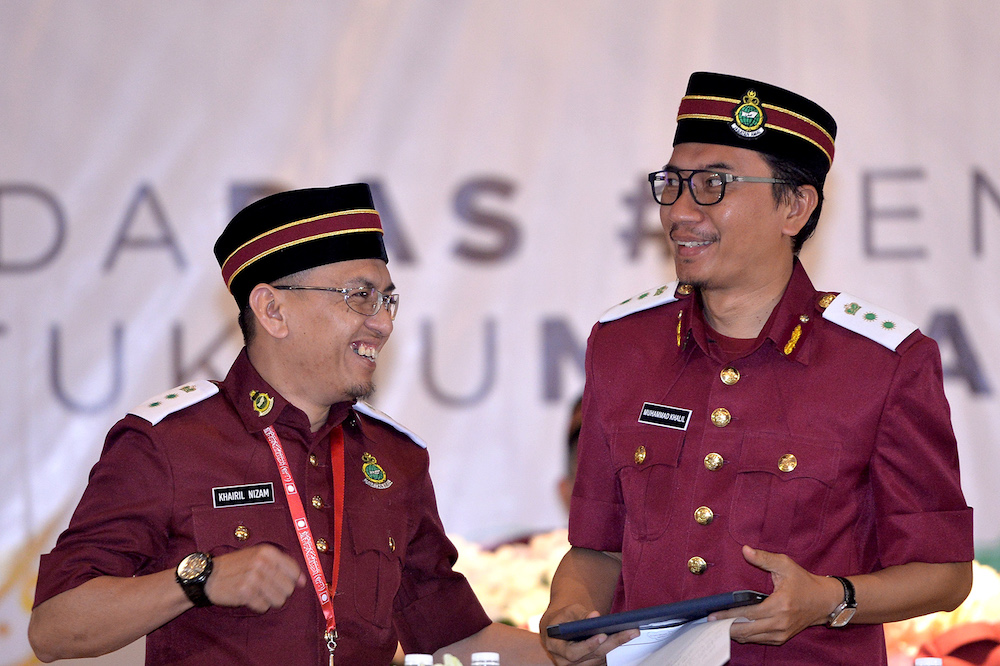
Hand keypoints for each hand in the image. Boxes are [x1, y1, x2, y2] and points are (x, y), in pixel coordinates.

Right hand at [203, 544, 306, 612]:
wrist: (207, 575)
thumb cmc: (236, 566)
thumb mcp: (258, 556)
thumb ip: (281, 565)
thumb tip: (303, 581)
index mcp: (267, 551)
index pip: (294, 571)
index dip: (293, 580)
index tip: (285, 583)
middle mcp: (262, 562)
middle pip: (288, 588)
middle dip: (280, 592)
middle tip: (266, 589)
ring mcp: (253, 577)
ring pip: (278, 600)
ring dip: (269, 600)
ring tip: (258, 593)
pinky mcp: (245, 592)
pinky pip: (264, 607)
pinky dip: (258, 606)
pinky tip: (249, 597)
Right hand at [540, 604, 638, 665]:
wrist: (557, 628)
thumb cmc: (562, 618)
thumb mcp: (567, 612)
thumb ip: (580, 614)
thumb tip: (595, 616)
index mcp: (555, 647)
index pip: (572, 652)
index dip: (588, 645)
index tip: (603, 635)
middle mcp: (565, 661)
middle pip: (592, 656)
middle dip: (612, 643)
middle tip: (630, 631)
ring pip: (600, 659)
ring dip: (616, 646)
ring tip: (631, 632)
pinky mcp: (587, 665)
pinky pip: (602, 660)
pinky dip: (614, 649)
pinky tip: (625, 638)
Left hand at [708, 545, 841, 645]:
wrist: (824, 601)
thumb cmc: (804, 582)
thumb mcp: (785, 565)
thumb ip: (764, 558)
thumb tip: (745, 550)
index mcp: (780, 605)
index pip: (748, 613)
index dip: (728, 615)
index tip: (712, 615)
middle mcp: (780, 623)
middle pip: (747, 630)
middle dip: (726, 627)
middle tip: (710, 623)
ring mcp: (782, 633)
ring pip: (752, 638)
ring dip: (735, 633)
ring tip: (718, 626)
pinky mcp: (782, 638)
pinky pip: (759, 640)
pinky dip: (746, 636)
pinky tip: (734, 629)